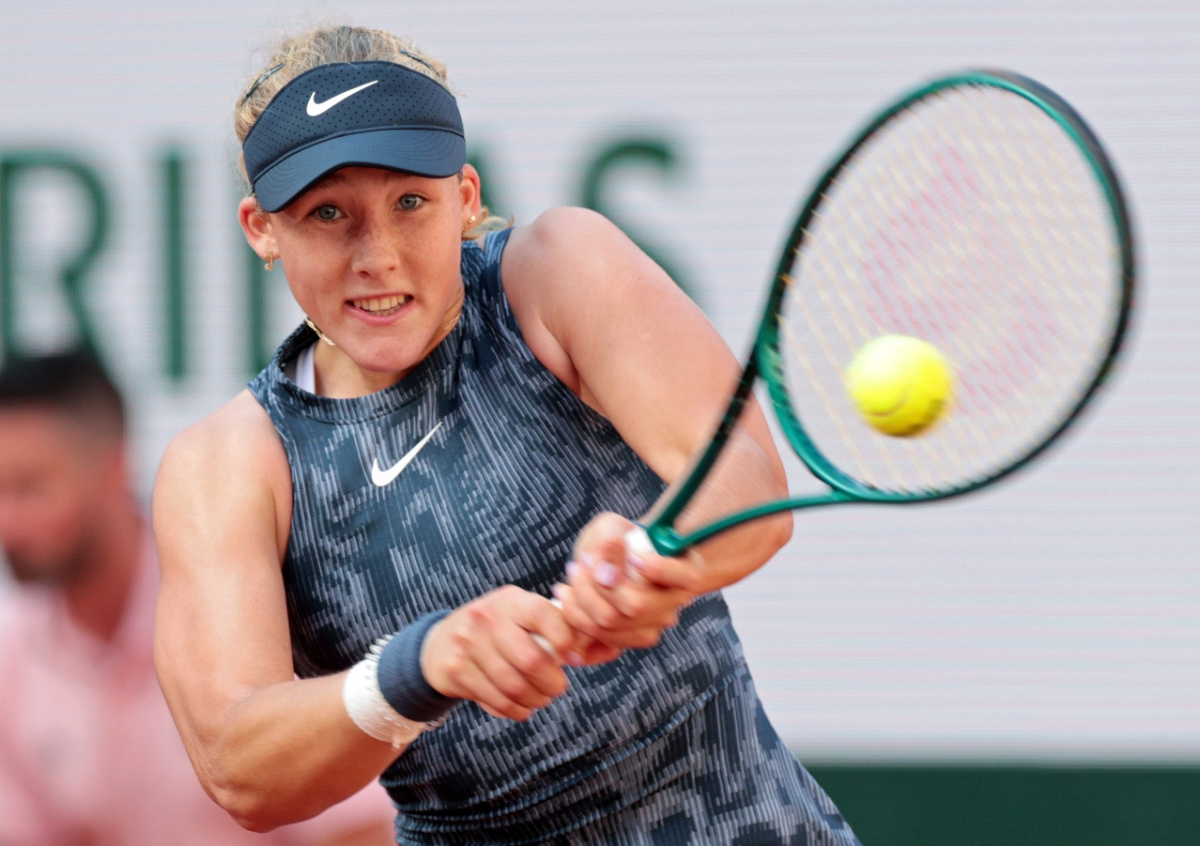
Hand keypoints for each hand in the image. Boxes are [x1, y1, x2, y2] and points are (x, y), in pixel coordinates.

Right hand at [420, 586, 575, 720]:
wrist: (442, 643)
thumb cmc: (497, 630)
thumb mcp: (521, 615)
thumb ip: (559, 627)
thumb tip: (603, 649)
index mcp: (511, 600)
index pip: (546, 615)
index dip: (567, 641)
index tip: (572, 658)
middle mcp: (487, 617)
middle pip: (532, 660)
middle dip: (553, 682)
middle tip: (558, 688)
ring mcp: (468, 644)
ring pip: (514, 686)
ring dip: (535, 700)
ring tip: (541, 699)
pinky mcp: (457, 671)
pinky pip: (495, 700)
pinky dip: (515, 710)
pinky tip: (522, 707)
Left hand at [554, 512, 704, 649]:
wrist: (612, 563)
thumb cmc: (617, 539)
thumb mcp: (613, 526)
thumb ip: (611, 539)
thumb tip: (606, 574)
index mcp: (685, 570)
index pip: (681, 576)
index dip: (656, 567)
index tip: (631, 553)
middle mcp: (675, 602)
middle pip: (635, 605)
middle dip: (595, 585)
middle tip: (578, 566)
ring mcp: (655, 625)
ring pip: (611, 623)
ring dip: (580, 602)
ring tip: (568, 582)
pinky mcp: (632, 639)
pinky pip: (600, 640)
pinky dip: (576, 621)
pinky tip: (567, 601)